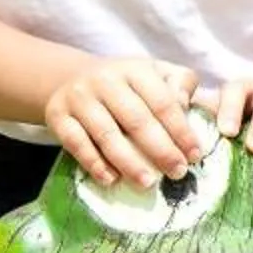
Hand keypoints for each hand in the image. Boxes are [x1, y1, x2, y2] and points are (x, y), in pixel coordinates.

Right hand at [42, 58, 204, 186]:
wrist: (71, 77)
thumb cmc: (125, 84)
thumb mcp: (155, 73)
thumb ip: (179, 83)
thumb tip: (184, 104)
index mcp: (134, 69)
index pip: (162, 101)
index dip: (180, 130)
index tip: (194, 155)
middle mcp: (105, 80)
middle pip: (136, 119)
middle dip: (160, 149)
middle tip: (177, 172)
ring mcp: (79, 98)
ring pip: (106, 134)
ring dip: (129, 162)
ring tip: (148, 183)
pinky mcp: (58, 116)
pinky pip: (76, 143)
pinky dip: (94, 164)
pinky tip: (111, 180)